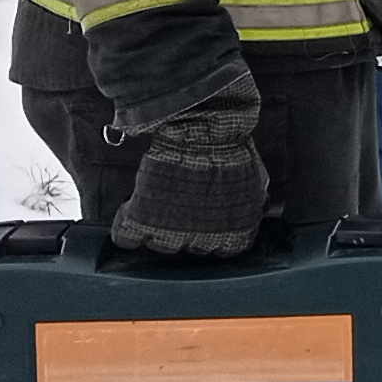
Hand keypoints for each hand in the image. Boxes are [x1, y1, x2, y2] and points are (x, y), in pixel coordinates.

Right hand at [111, 79, 268, 257]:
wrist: (201, 133)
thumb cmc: (230, 149)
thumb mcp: (254, 177)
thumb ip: (253, 198)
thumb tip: (257, 203)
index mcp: (235, 232)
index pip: (225, 249)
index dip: (216, 234)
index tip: (209, 221)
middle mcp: (204, 241)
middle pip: (192, 247)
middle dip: (187, 228)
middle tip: (182, 206)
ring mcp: (171, 234)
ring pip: (161, 246)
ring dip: (158, 229)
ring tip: (157, 206)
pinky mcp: (141, 221)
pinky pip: (127, 238)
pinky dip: (124, 229)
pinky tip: (129, 217)